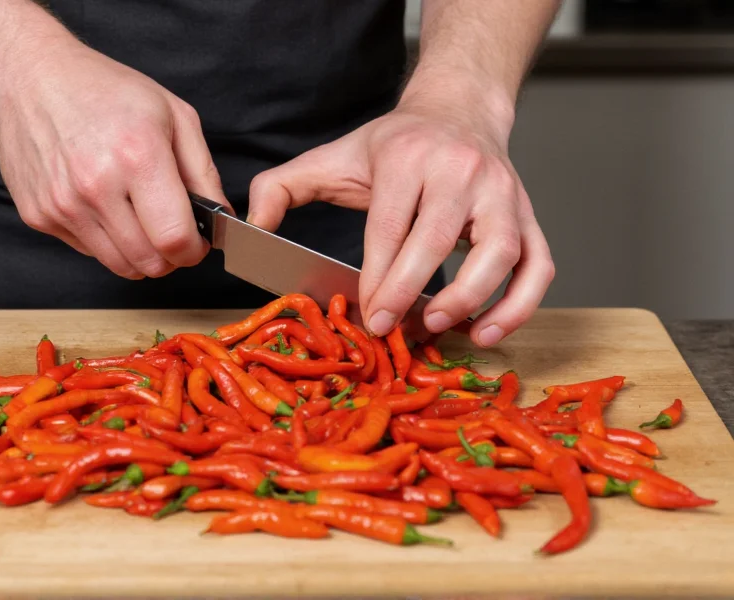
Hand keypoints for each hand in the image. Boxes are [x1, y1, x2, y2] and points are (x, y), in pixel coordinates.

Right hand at [0, 42, 226, 278]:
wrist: (30, 77)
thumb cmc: (106, 91)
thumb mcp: (174, 115)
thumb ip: (204, 172)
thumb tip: (222, 218)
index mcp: (137, 155)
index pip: (175, 239)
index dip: (194, 250)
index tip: (197, 243)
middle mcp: (96, 185)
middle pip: (149, 263)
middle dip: (170, 258)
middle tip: (171, 234)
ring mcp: (63, 205)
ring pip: (120, 266)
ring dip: (139, 254)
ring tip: (141, 220)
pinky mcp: (40, 215)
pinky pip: (89, 251)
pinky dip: (106, 240)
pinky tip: (106, 207)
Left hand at [247, 86, 553, 346]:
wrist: (458, 111)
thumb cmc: (394, 146)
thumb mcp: (332, 156)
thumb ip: (281, 187)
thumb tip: (251, 226)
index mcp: (409, 158)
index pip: (392, 226)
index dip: (379, 278)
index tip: (368, 317)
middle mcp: (462, 171)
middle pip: (439, 240)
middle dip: (410, 293)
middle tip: (391, 330)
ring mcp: (503, 194)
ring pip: (501, 253)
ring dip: (471, 300)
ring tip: (438, 328)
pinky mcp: (529, 215)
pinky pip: (538, 265)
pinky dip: (520, 304)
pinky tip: (487, 330)